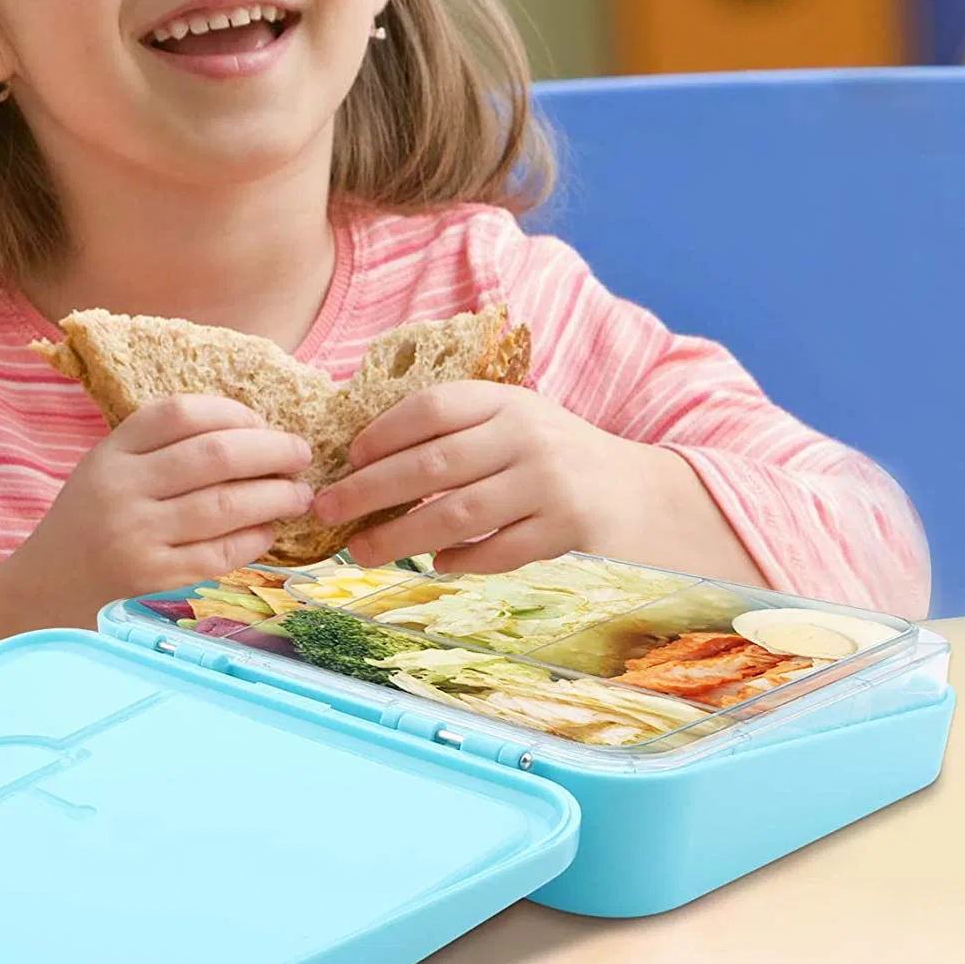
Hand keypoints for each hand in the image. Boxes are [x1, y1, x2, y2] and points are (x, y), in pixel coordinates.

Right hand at [0, 396, 311, 656]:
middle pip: (215, 454)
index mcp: (110, 453)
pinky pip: (220, 552)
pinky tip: (270, 530)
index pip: (181, 412)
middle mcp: (121, 490)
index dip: (233, 411)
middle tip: (300, 454)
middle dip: (272, 450)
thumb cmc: (88, 523)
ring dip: (276, 495)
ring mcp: (136, 537)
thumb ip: (161, 449)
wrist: (40, 593)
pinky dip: (255, 538)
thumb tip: (253, 432)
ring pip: (226, 504)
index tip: (262, 421)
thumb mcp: (107, 470)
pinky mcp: (152, 579)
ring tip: (300, 494)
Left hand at [311, 382, 635, 574]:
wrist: (638, 493)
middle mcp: (527, 436)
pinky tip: (435, 563)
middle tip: (326, 510)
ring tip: (361, 551)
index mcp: (507, 400)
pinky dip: (459, 560)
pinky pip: (497, 551)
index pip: (432, 408)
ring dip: (400, 536)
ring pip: (457, 514)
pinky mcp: (566, 531)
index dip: (382, 432)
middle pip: (432, 465)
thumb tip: (365, 459)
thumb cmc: (554, 455)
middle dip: (369, 491)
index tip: (348, 457)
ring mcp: (548, 484)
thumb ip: (457, 430)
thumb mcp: (513, 423)